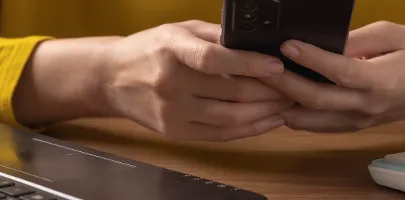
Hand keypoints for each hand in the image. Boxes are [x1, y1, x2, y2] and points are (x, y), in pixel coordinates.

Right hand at [98, 20, 292, 140]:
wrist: (112, 78)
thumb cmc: (148, 50)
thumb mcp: (178, 30)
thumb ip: (215, 36)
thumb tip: (256, 43)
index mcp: (172, 51)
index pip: (214, 59)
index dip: (249, 64)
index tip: (276, 65)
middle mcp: (171, 83)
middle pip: (230, 92)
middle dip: (269, 90)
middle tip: (292, 85)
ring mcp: (173, 111)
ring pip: (230, 118)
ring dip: (264, 112)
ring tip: (285, 103)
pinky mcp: (175, 131)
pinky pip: (221, 135)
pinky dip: (249, 129)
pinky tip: (267, 120)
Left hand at [262, 21, 404, 132]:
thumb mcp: (393, 34)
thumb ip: (355, 40)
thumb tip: (321, 43)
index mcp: (380, 81)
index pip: (336, 71)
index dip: (308, 58)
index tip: (286, 45)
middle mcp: (367, 106)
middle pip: (315, 100)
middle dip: (284, 84)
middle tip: (263, 67)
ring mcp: (360, 121)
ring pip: (311, 121)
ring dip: (285, 104)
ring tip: (265, 85)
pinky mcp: (356, 126)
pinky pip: (319, 126)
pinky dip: (297, 115)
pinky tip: (283, 99)